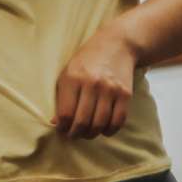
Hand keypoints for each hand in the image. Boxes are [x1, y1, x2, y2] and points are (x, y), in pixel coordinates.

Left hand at [56, 22, 136, 138]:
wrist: (116, 45)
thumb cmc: (86, 62)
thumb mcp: (66, 74)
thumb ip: (61, 97)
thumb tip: (56, 123)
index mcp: (72, 79)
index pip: (65, 113)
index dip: (62, 127)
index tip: (61, 130)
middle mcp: (92, 85)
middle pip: (83, 121)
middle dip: (76, 134)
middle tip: (74, 135)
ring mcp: (110, 90)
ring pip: (101, 123)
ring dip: (92, 134)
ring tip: (87, 134)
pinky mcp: (126, 94)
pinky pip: (118, 120)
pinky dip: (110, 130)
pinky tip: (104, 130)